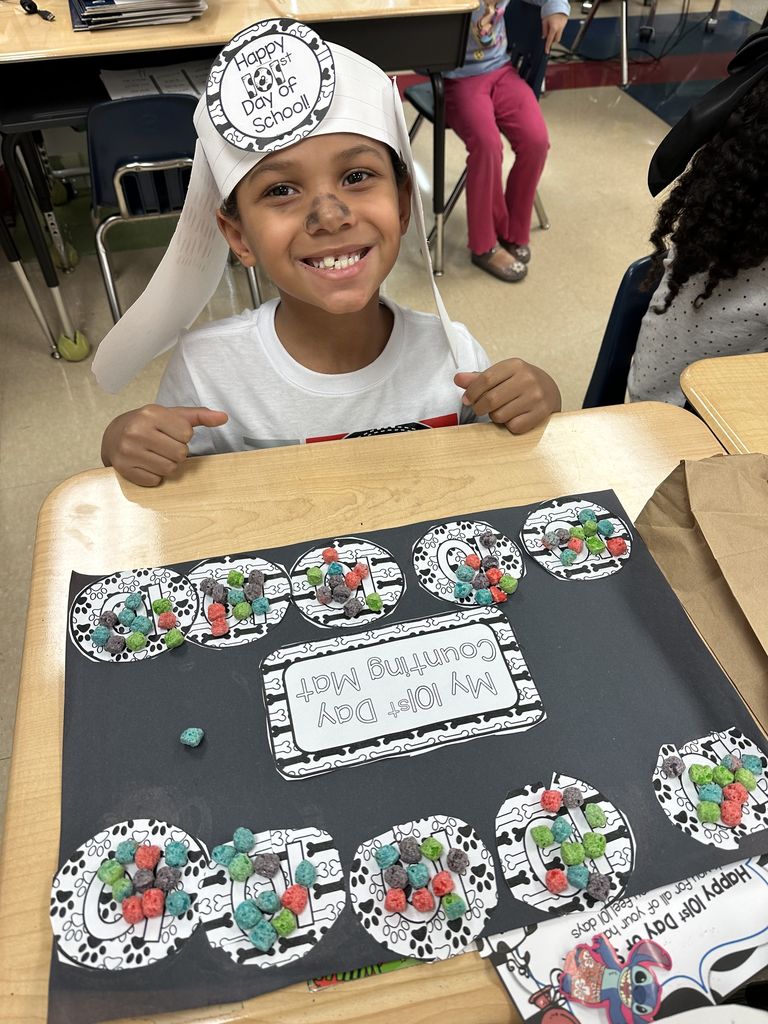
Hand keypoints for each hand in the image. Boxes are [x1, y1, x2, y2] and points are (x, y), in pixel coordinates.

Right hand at [101, 405, 227, 486]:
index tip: (170, 433)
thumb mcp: (171, 415)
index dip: (183, 436)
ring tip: (156, 454)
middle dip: (177, 452)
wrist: (113, 435)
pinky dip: (154, 476)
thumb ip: (199, 416)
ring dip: (167, 465)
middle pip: (180, 454)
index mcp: (151, 414)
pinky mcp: (124, 469)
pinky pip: (154, 480)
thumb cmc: (148, 424)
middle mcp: (137, 431)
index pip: (186, 434)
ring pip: (168, 469)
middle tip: (164, 446)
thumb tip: (224, 417)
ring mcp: (128, 451)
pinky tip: (146, 464)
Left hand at [455, 359, 560, 433]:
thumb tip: (457, 379)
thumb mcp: (502, 375)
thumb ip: (479, 378)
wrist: (551, 391)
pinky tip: (514, 417)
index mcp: (515, 365)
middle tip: (480, 408)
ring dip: (495, 416)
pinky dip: (509, 425)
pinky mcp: (540, 413)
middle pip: (490, 400)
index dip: (471, 392)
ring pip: (500, 415)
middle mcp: (527, 379)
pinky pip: (513, 426)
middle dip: (479, 407)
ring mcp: (536, 397)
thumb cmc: (520, 383)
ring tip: (501, 410)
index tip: (467, 399)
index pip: (485, 379)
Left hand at [541, 13, 567, 52]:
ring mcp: (563, 26)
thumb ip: (544, 30)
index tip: (546, 51)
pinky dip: (557, 31)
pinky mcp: (564, 24)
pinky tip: (554, 26)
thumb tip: (544, 37)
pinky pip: (560, 30)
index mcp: (554, 28)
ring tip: (551, 29)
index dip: (547, 46)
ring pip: (559, 35)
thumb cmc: (551, 11)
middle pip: (556, 40)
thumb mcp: (544, 21)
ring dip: (555, 35)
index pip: (550, 40)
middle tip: (548, 36)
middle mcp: (559, 28)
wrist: (558, 4)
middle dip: (552, 40)